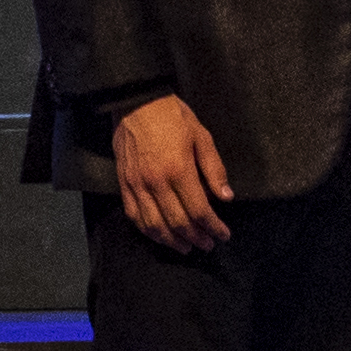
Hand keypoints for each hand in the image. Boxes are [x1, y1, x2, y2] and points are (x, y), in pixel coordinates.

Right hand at [111, 96, 233, 252]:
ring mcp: (136, 185)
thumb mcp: (202, 136)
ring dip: (171, 241)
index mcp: (179, 170)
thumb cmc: (173, 116)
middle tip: (208, 245)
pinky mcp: (123, 184)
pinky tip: (159, 235)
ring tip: (186, 247)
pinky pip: (134, 215)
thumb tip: (226, 197)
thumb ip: (214, 169)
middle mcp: (156, 182)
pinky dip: (148, 230)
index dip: (213, 227)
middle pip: (177, 222)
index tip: (223, 235)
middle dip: (196, 238)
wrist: (136, 103)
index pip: (199, 210)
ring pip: (154, 225)